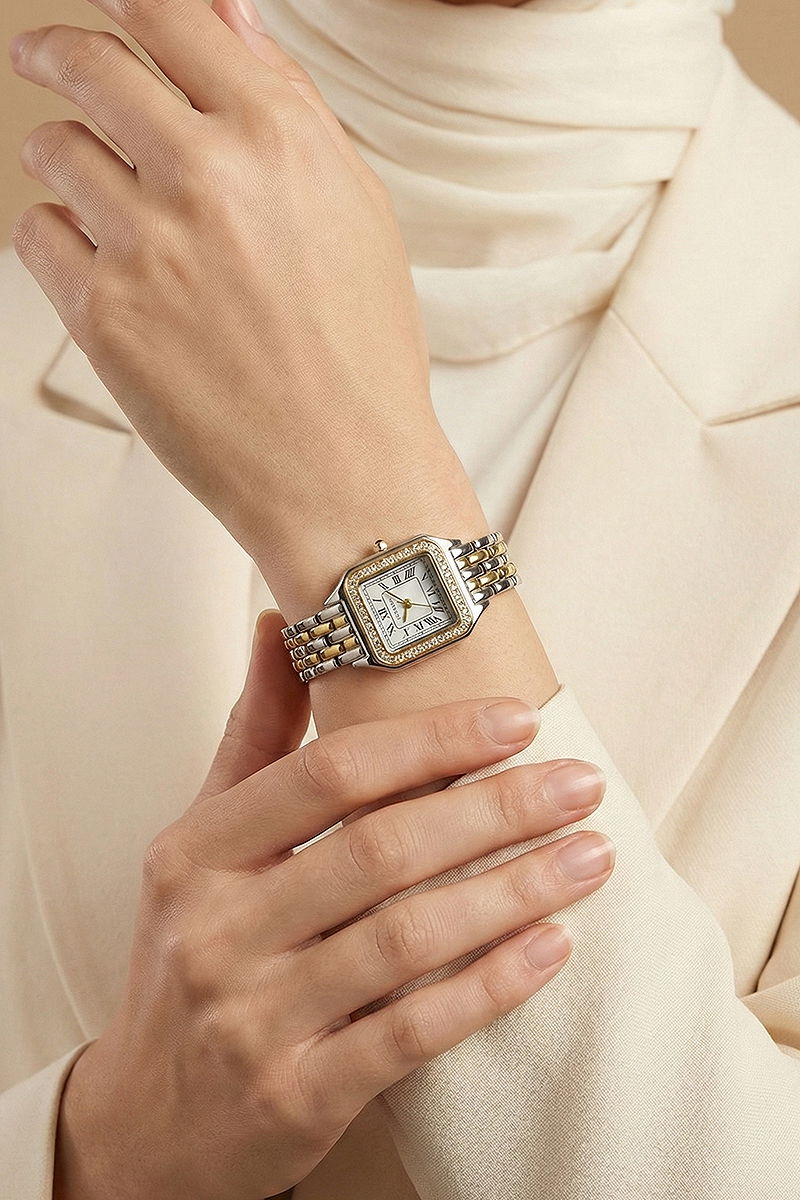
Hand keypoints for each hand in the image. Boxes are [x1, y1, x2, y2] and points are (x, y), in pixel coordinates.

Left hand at [9, 0, 436, 565]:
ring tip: (92, 190)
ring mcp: (147, 245)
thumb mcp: (357, 211)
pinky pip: (37, 233)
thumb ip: (290, 106)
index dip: (125, 1)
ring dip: (62, 155)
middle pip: (90, 64)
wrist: (343, 474)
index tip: (107, 6)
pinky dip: (57, 235)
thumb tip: (229, 19)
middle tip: (42, 56)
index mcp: (279, 137)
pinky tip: (101, 263)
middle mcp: (206, 177)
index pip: (168, 13)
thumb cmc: (361, 354)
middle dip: (54, 52)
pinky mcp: (103, 315)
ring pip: (54, 148)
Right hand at [54, 611, 612, 1199]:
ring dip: (515, 891)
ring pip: (409, 937)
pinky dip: (491, 985)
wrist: (147, 1125)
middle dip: (497, 809)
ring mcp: (254, 1019)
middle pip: (381, 849)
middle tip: (582, 783)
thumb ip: (252, 739)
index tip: (519, 720)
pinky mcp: (298, 1097)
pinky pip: (413, 1031)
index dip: (431, 740)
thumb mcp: (199, 846)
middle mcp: (217, 930)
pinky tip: (553, 946)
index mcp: (195, 853)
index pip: (327, 774)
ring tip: (591, 856)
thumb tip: (280, 624)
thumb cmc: (189, 958)